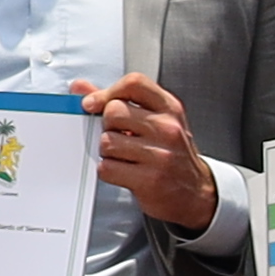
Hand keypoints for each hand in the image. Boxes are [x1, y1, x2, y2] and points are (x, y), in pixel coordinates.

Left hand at [82, 72, 221, 233]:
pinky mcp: (150, 180)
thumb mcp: (155, 120)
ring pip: (107, 141)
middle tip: (119, 137)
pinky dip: (109, 171)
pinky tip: (124, 171)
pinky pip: (107, 168)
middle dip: (107, 126)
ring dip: (107, 151)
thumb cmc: (171, 153)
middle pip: (114, 112)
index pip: (134, 83)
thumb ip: (119, 101)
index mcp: (170, 108)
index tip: (94, 104)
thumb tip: (80, 87)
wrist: (195, 192)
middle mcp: (168, 128)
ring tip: (124, 156)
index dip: (107, 92)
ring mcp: (160, 154)